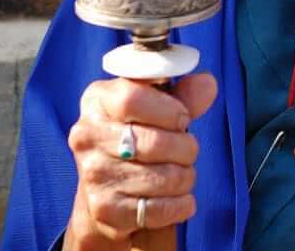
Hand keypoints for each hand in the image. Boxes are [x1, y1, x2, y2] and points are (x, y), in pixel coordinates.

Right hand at [64, 74, 217, 250]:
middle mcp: (88, 136)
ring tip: (181, 173)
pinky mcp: (104, 209)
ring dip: (185, 177)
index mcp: (97, 100)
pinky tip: (179, 197)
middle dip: (186, 148)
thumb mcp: (157, 107)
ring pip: (163, 178)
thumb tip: (207, 84)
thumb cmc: (138, 136)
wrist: (106, 188)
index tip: (182, 118)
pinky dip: (180, 204)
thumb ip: (184, 96)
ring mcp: (93, 174)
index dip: (169, 110)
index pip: (132, 99)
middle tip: (187, 150)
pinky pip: (159, 209)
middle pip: (154, 142)